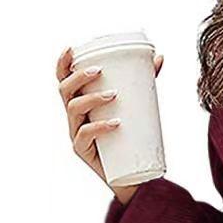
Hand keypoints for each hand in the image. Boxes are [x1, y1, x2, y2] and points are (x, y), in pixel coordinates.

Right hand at [55, 46, 163, 205]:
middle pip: (64, 91)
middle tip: (100, 71)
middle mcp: (74, 117)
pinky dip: (99, 127)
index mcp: (81, 103)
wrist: (134, 174)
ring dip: (91, 98)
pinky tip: (115, 123)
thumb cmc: (131, 136)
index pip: (64, 80)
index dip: (63, 64)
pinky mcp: (83, 151)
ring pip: (73, 110)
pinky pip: (85, 136)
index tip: (72, 48)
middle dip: (78, 77)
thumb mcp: (136, 107)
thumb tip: (159, 57)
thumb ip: (145, 82)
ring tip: (114, 95)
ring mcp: (76, 134)